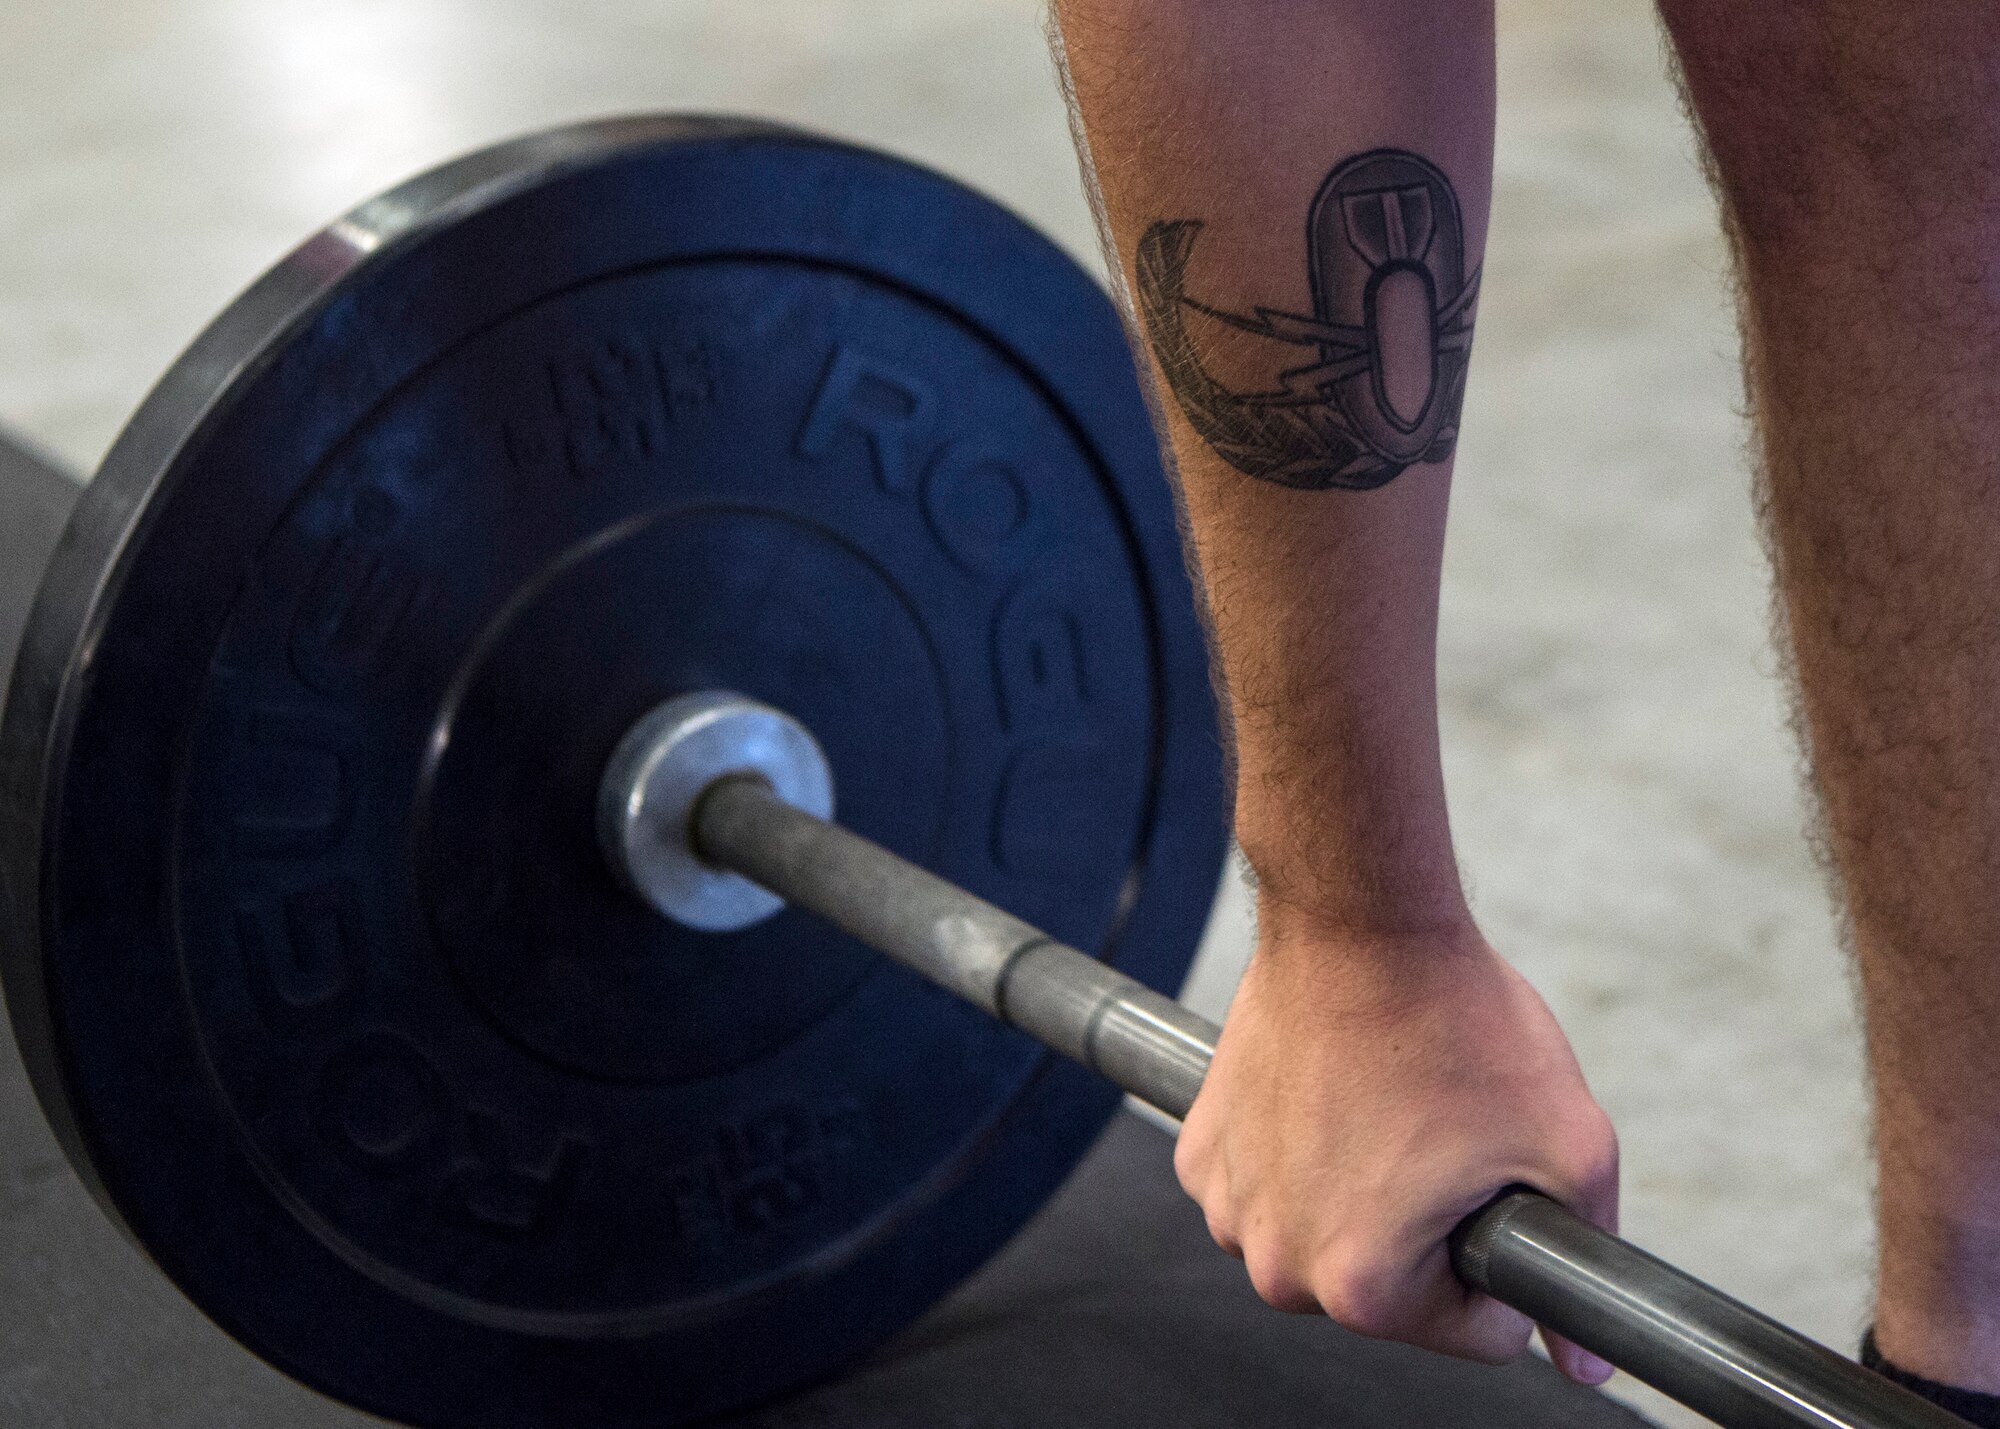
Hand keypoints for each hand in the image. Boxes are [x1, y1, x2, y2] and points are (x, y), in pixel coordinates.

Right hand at [1175, 913, 1618, 1383]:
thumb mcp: (1570, 1145)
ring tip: (1386, 1107)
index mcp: (1364, 1285)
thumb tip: (1586, 1359)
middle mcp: (1278, 1261)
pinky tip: (1331, 1094)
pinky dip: (1298, 1156)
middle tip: (1440, 1134)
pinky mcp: (1199, 1150)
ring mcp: (1228, 1205)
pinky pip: (1267, 1190)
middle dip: (1429, 1228)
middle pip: (1393, 1290)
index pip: (1477, 1330)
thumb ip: (1589, 1260)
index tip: (1495, 1181)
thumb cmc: (1457, 1019)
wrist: (1359, 921)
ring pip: (1326, 1238)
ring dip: (1358, 1193)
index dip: (1509, 1255)